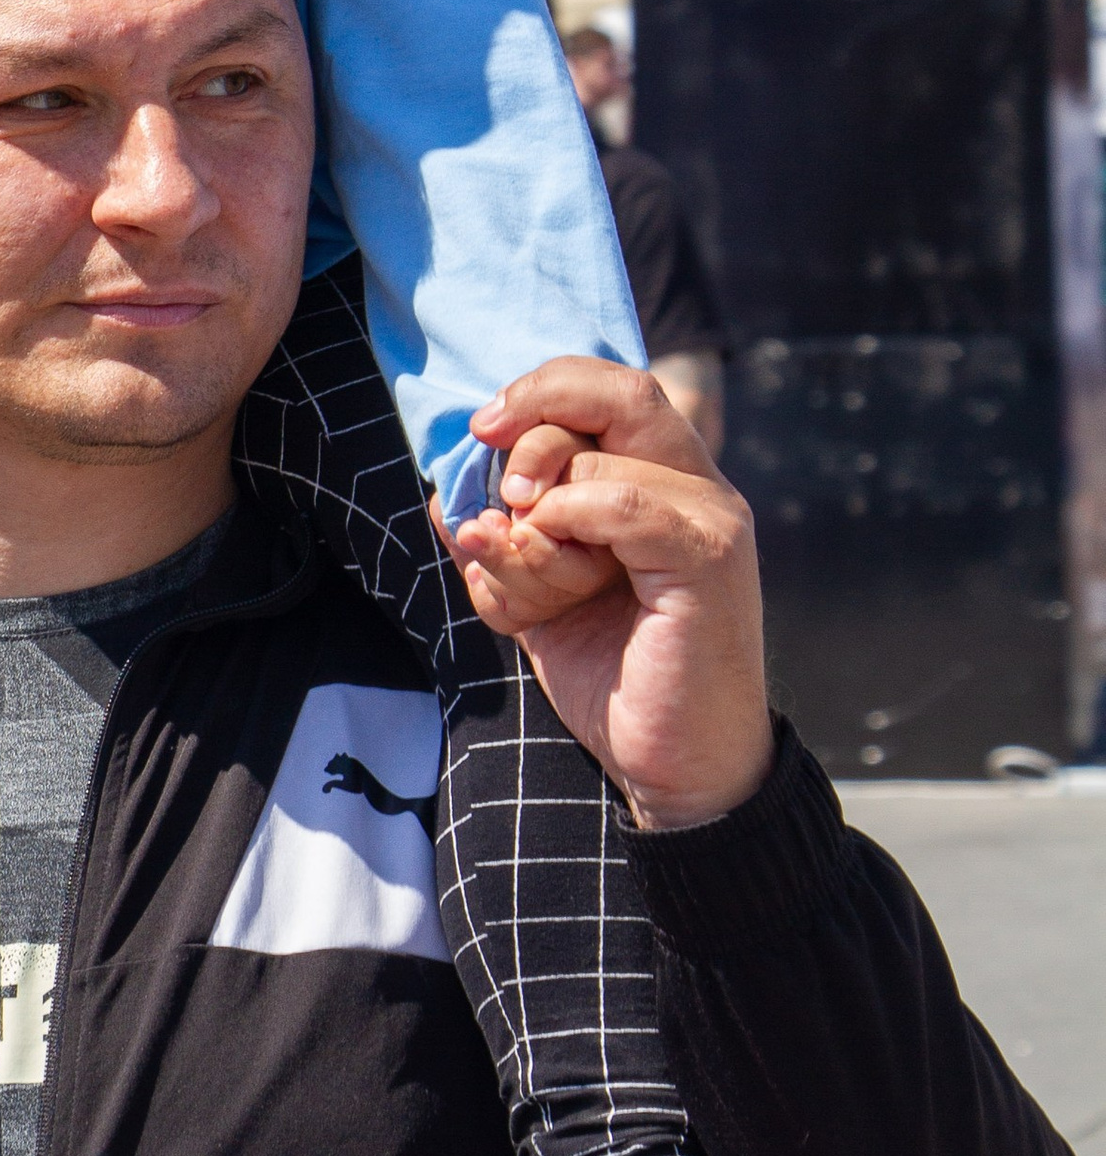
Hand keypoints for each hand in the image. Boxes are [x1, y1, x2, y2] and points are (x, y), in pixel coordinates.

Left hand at [439, 360, 773, 833]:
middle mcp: (698, 488)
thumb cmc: (616, 679)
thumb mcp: (537, 599)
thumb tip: (445, 493)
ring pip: (597, 464)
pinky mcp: (706, 560)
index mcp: (666, 483)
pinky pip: (622, 503)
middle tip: (499, 498)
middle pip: (615, 394)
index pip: (611, 387)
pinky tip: (555, 573)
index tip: (480, 427)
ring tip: (533, 590)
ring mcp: (710, 520)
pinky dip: (565, 524)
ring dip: (533, 524)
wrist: (676, 768)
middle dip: (530, 434)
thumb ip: (502, 540)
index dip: (541, 389)